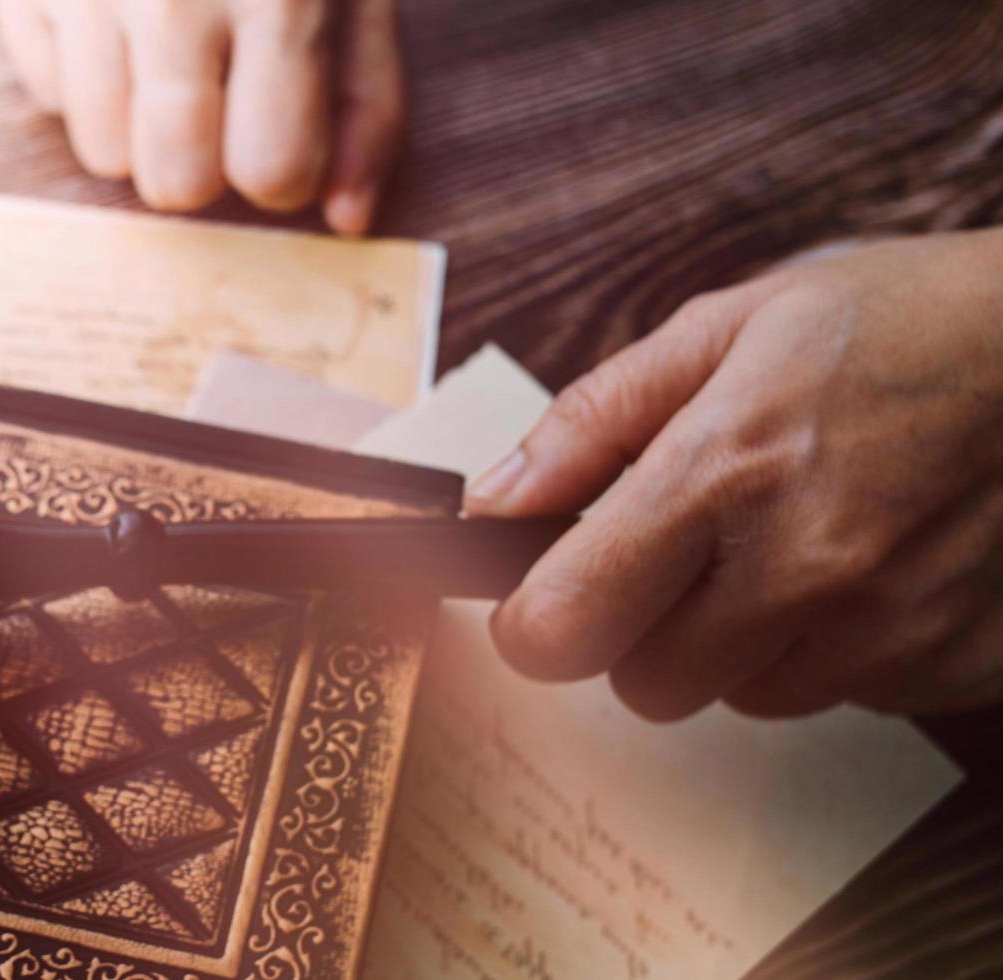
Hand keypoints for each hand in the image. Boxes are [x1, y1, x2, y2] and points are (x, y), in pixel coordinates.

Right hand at [0, 0, 405, 233]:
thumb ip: (366, 99)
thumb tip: (346, 220)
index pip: (273, 170)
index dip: (282, 168)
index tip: (281, 131)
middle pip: (173, 184)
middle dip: (199, 166)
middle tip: (213, 107)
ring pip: (100, 155)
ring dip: (135, 125)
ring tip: (160, 54)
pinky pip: (46, 95)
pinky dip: (81, 75)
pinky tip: (110, 16)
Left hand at [468, 230, 1002, 719]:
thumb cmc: (902, 322)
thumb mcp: (730, 325)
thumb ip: (595, 418)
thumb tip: (494, 501)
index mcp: (725, 471)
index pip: (567, 625)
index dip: (536, 624)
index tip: (545, 599)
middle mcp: (807, 564)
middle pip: (648, 685)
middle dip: (645, 632)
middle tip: (692, 555)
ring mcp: (891, 624)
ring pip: (747, 698)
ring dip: (747, 642)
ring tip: (803, 539)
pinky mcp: (956, 660)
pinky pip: (851, 694)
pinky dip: (844, 646)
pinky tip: (880, 562)